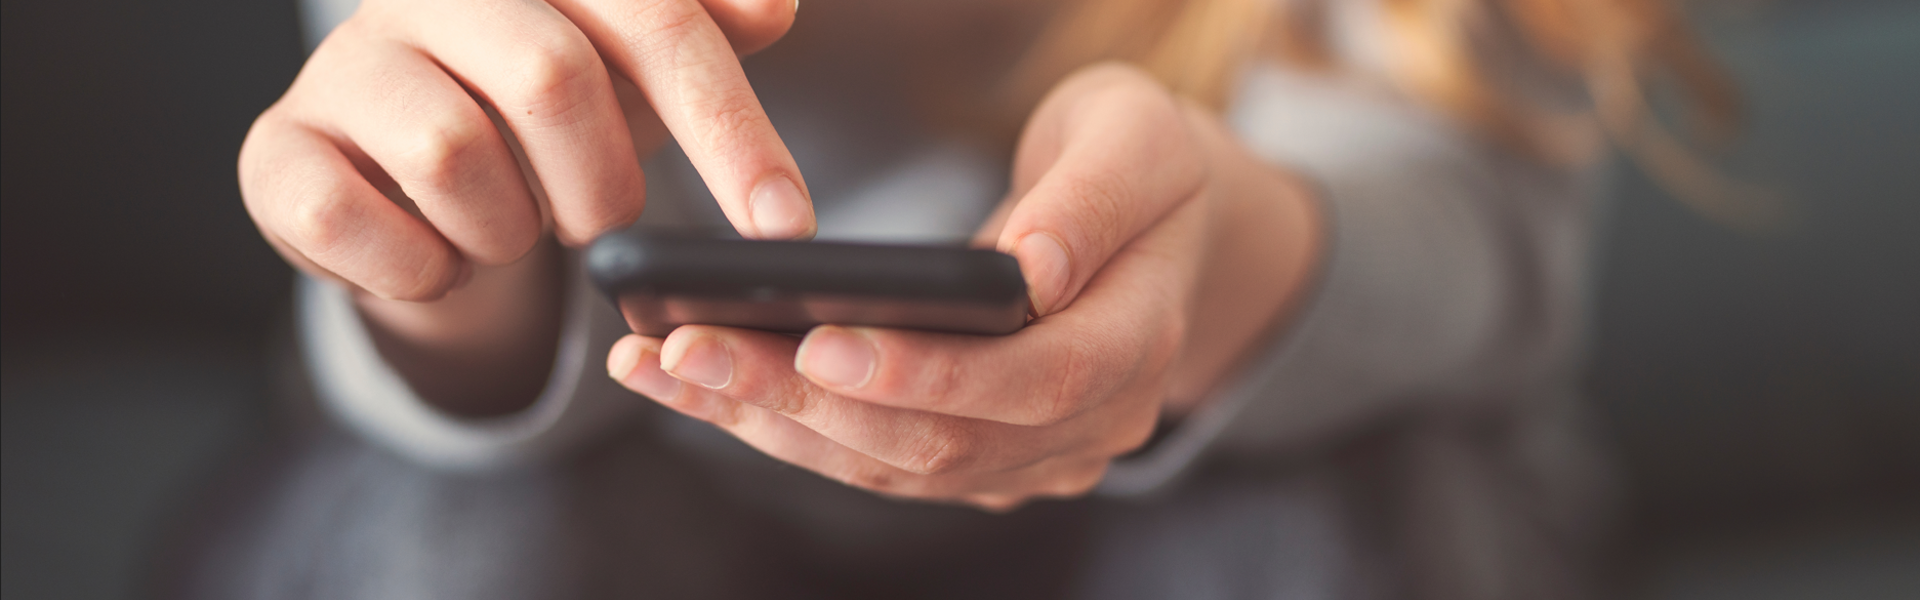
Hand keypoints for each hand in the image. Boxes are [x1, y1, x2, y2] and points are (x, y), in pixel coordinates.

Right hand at [239, 0, 814, 412]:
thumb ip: (714, 27)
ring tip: (505, 224)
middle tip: (597, 221)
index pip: (657, 19)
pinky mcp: (278, 145)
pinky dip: (420, 268)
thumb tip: (773, 4)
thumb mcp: (645, 68)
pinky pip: (353, 220)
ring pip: (453, 154)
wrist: (408, 170)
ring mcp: (343, 62)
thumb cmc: (547, 109)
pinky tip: (434, 253)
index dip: (728, 128)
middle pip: (554, 79)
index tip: (783, 224)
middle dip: (604, 187)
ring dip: (507, 229)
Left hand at [607, 64, 1322, 508]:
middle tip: (690, 351)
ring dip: (770, 422)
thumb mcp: (1137, 141)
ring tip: (664, 366)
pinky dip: (779, 423)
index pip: (1034, 384)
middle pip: (940, 442)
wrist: (1151, 223)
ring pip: (888, 465)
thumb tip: (1029, 268)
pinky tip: (696, 383)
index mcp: (1138, 346)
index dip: (927, 373)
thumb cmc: (1140, 162)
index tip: (821, 341)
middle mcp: (1087, 426)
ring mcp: (1026, 456)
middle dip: (805, 402)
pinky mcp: (971, 457)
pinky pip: (868, 456)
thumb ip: (1091, 202)